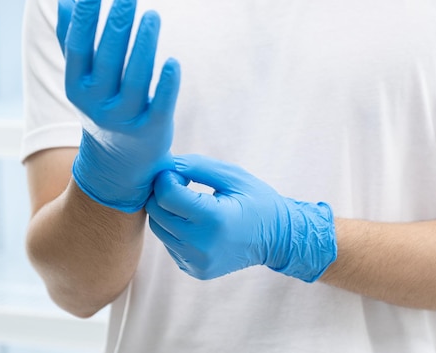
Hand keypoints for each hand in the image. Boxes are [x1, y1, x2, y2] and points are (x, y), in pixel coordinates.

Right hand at [57, 0, 179, 212]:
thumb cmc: (103, 106)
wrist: (119, 161)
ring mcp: (125, 118)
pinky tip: (173, 61)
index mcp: (77, 87)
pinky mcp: (153, 129)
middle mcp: (97, 104)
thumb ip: (72, 40)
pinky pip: (161, 104)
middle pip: (108, 59)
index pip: (78, 48)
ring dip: (144, 45)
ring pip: (136, 78)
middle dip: (117, 25)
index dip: (83, 19)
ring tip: (152, 15)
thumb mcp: (82, 78)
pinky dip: (167, 84)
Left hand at [146, 154, 337, 281]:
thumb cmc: (257, 202)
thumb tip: (165, 165)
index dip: (167, 177)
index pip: (166, 194)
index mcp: (214, 219)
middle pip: (157, 212)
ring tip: (190, 203)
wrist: (278, 239)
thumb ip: (197, 166)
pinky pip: (169, 243)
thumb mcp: (233, 176)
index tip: (180, 173)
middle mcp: (201, 245)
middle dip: (163, 193)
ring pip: (158, 228)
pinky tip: (196, 223)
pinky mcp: (194, 269)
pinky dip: (175, 229)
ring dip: (167, 211)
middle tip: (183, 184)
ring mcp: (196, 261)